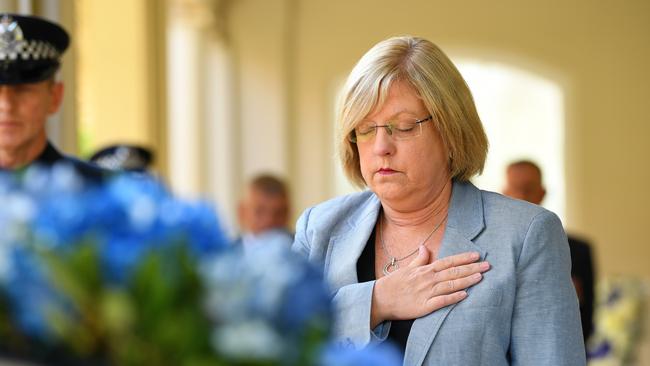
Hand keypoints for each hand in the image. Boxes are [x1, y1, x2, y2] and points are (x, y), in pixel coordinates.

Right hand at [370, 246, 488, 327]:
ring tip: (481, 277)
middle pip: (453, 272)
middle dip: (472, 268)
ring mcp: (426, 293)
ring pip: (450, 285)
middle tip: (488, 265)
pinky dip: (453, 297)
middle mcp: (428, 279)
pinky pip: (441, 301)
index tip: (477, 255)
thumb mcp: (406, 268)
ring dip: (467, 280)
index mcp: (424, 270)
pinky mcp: (424, 306)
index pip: (448, 261)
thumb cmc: (393, 284)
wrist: (379, 299)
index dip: (463, 258)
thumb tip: (424, 247)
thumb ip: (419, 259)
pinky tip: (465, 294)